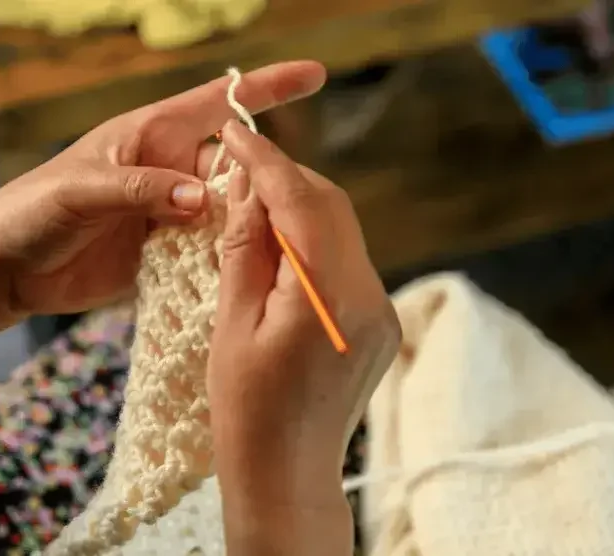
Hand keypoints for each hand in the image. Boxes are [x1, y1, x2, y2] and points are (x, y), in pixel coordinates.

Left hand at [0, 62, 325, 315]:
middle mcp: (164, 169)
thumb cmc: (30, 213)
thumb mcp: (81, 192)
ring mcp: (165, 211)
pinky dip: (224, 258)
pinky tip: (242, 271)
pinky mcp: (160, 251)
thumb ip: (141, 190)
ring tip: (271, 244)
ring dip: (247, 225)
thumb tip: (203, 198)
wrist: (3, 270)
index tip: (313, 77)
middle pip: (233, 165)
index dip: (265, 89)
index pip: (215, 104)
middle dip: (262, 180)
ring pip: (226, 211)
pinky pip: (205, 249)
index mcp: (147, 136)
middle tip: (285, 208)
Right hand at [208, 121, 399, 521]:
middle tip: (237, 168)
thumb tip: (247, 188)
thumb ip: (244, 249)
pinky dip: (313, 242)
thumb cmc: (248, 411)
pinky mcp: (379, 322)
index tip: (234, 132)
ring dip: (299, 209)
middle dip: (286, 178)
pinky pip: (347, 261)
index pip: (302, 203)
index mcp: (328, 298)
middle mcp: (369, 297)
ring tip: (250, 210)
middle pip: (332, 207)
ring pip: (341, 231)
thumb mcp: (232, 324)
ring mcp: (381, 310)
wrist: (288, 474)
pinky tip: (278, 251)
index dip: (266, 161)